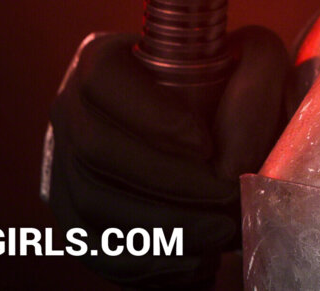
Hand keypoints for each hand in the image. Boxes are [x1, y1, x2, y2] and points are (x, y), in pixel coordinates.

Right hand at [44, 27, 289, 288]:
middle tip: (226, 196)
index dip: (150, 114)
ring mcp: (62, 166)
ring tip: (221, 232)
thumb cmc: (234, 89)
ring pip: (92, 203)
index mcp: (103, 58)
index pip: (105, 78)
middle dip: (167, 180)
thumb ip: (257, 79)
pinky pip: (94, 248)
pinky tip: (196, 259)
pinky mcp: (73, 217)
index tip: (205, 145)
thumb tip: (233, 156)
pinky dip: (146, 261)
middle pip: (95, 148)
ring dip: (161, 226)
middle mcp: (71, 110)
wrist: (220, 132)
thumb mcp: (253, 60)